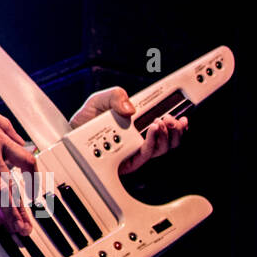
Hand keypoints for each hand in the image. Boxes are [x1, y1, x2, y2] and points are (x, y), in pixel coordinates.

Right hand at [0, 93, 38, 234]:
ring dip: (11, 212)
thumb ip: (5, 125)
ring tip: (16, 228)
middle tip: (26, 225)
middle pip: (14, 183)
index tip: (34, 191)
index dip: (34, 178)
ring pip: (1, 191)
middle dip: (23, 207)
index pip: (26, 160)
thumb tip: (20, 139)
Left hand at [69, 86, 187, 174]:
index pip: (163, 118)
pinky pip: (146, 154)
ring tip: (163, 122)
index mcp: (136, 121)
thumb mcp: (99, 100)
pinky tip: (153, 131)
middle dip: (177, 127)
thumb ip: (115, 95)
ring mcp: (136, 149)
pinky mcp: (129, 161)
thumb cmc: (85, 121)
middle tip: (174, 117)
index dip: (179, 114)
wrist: (68, 138)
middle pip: (169, 136)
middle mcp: (140, 136)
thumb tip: (130, 107)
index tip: (188, 106)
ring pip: (162, 147)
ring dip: (168, 135)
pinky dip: (154, 142)